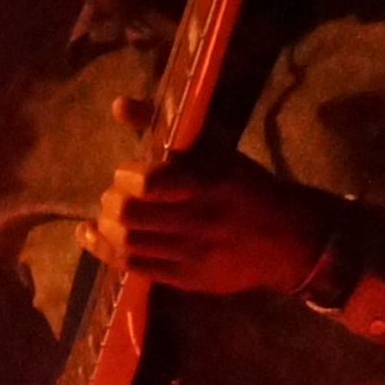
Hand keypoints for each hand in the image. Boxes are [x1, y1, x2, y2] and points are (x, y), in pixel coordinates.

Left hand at [105, 147, 339, 298]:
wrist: (288, 238)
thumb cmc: (245, 185)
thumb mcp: (214, 148)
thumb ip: (164, 126)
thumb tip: (118, 105)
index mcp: (210, 181)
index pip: (150, 184)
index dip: (126, 178)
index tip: (127, 172)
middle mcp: (200, 219)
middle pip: (130, 217)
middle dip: (111, 203)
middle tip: (114, 196)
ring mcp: (193, 253)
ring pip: (128, 245)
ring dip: (105, 229)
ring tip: (108, 217)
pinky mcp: (188, 279)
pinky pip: (136, 269)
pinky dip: (107, 251)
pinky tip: (96, 238)